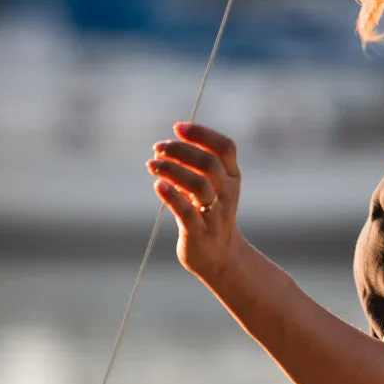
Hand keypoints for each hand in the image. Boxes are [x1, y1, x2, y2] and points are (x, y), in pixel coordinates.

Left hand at [146, 121, 242, 286]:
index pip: (225, 147)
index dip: (202, 134)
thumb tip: (162, 149)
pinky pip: (186, 213)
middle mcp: (227, 193)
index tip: (177, 127)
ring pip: (198, 186)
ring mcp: (215, 214)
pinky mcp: (199, 233)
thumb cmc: (208, 214)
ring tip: (152, 164)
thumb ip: (190, 168)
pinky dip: (171, 197)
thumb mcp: (208, 187)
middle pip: (209, 164)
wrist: (219, 256)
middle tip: (158, 148)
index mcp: (232, 177)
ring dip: (173, 170)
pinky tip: (158, 185)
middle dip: (181, 151)